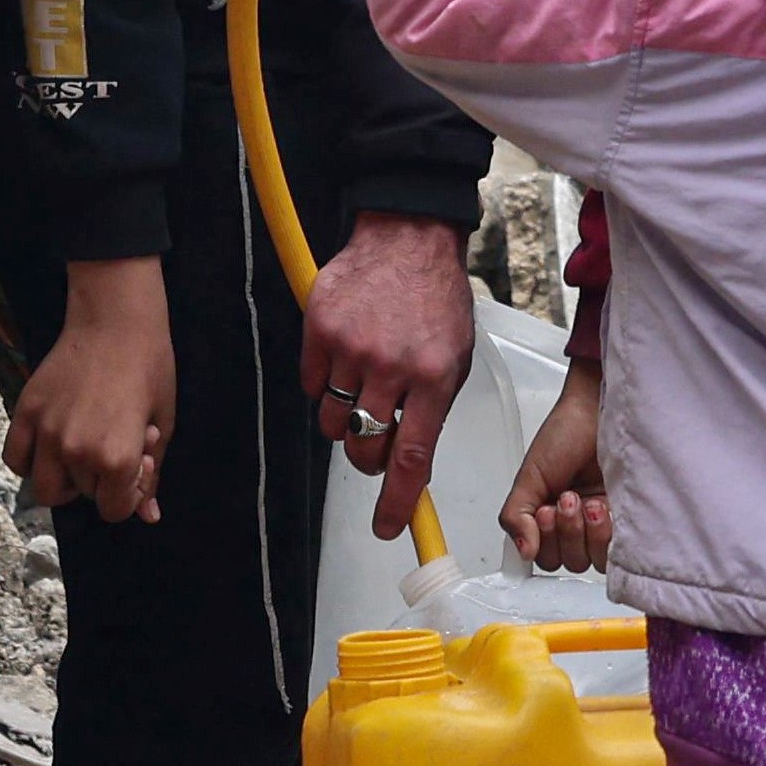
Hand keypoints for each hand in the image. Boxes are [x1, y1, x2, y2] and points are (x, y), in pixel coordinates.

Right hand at [7, 261, 175, 524]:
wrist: (115, 320)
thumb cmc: (149, 367)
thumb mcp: (164, 424)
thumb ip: (152, 474)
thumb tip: (149, 516)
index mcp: (116, 458)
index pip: (114, 510)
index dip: (128, 495)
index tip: (136, 467)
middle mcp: (77, 452)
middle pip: (83, 497)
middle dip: (102, 482)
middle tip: (113, 447)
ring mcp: (46, 433)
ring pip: (45, 488)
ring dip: (65, 480)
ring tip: (81, 452)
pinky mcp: (25, 412)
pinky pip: (16, 459)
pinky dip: (30, 462)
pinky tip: (51, 446)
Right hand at [306, 212, 478, 537]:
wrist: (407, 236)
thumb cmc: (436, 298)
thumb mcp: (454, 357)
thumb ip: (432, 409)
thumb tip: (410, 465)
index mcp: (434, 377)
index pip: (411, 457)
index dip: (396, 500)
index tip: (388, 528)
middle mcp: (391, 367)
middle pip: (364, 447)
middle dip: (367, 458)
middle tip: (375, 439)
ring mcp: (352, 348)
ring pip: (334, 421)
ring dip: (346, 418)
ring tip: (364, 383)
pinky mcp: (320, 330)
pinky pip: (312, 385)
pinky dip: (325, 383)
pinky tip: (346, 355)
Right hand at [501, 369, 614, 571]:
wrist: (598, 410)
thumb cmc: (565, 434)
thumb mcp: (529, 477)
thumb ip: (515, 516)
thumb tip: (524, 552)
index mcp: (547, 519)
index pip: (543, 557)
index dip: (543, 543)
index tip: (544, 511)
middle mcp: (574, 525)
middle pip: (567, 562)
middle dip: (564, 532)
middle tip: (566, 499)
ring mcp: (601, 524)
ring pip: (592, 561)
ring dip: (585, 532)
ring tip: (587, 500)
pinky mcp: (625, 519)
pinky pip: (617, 550)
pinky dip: (606, 533)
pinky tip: (603, 506)